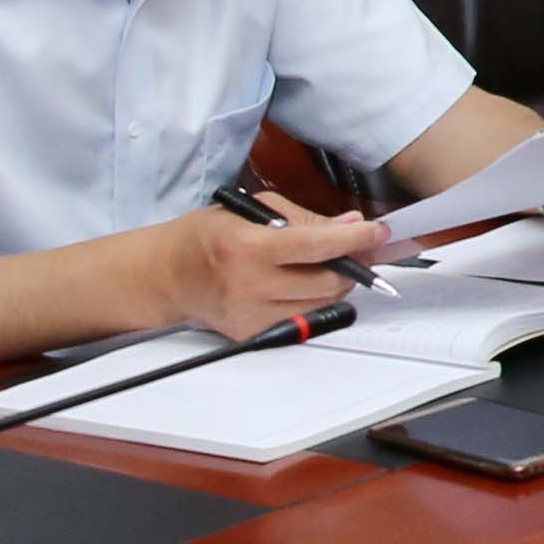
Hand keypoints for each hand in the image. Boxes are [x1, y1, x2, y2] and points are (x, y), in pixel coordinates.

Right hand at [162, 196, 380, 336]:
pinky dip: (314, 301)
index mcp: (246, 248)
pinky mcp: (252, 333)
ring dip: (338, 283)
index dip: (356, 240)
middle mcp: (248, 285)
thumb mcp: (252, 210)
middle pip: (328, 283)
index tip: (378, 232)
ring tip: (331, 264)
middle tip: (360, 248)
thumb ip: (304, 218)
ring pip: (322, 304)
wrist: (165, 274)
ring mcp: (250, 314)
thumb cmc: (204, 236)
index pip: (317, 246)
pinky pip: (302, 318)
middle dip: (353, 263)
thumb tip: (350, 225)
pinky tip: (305, 283)